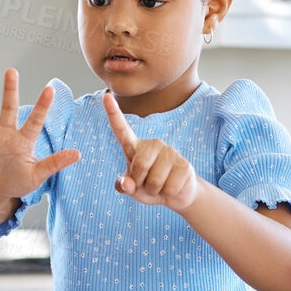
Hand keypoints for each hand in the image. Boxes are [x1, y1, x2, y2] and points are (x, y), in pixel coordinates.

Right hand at [0, 70, 80, 199]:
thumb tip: (77, 154)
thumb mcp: (37, 175)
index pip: (35, 119)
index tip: (50, 89)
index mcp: (24, 138)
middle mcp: (7, 131)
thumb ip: (54, 163)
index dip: (42, 105)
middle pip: (10, 107)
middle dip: (10, 89)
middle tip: (12, 71)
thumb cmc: (18, 182)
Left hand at [104, 91, 199, 210]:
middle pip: (139, 166)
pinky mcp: (184, 164)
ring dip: (155, 190)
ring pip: (155, 181)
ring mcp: (169, 152)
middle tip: (148, 184)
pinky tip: (172, 186)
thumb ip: (124, 186)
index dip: (113, 113)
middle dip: (141, 183)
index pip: (121, 130)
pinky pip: (170, 187)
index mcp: (135, 147)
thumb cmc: (149, 187)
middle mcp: (152, 145)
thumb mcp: (132, 189)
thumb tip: (126, 183)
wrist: (177, 194)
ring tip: (161, 185)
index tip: (106, 95)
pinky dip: (168, 193)